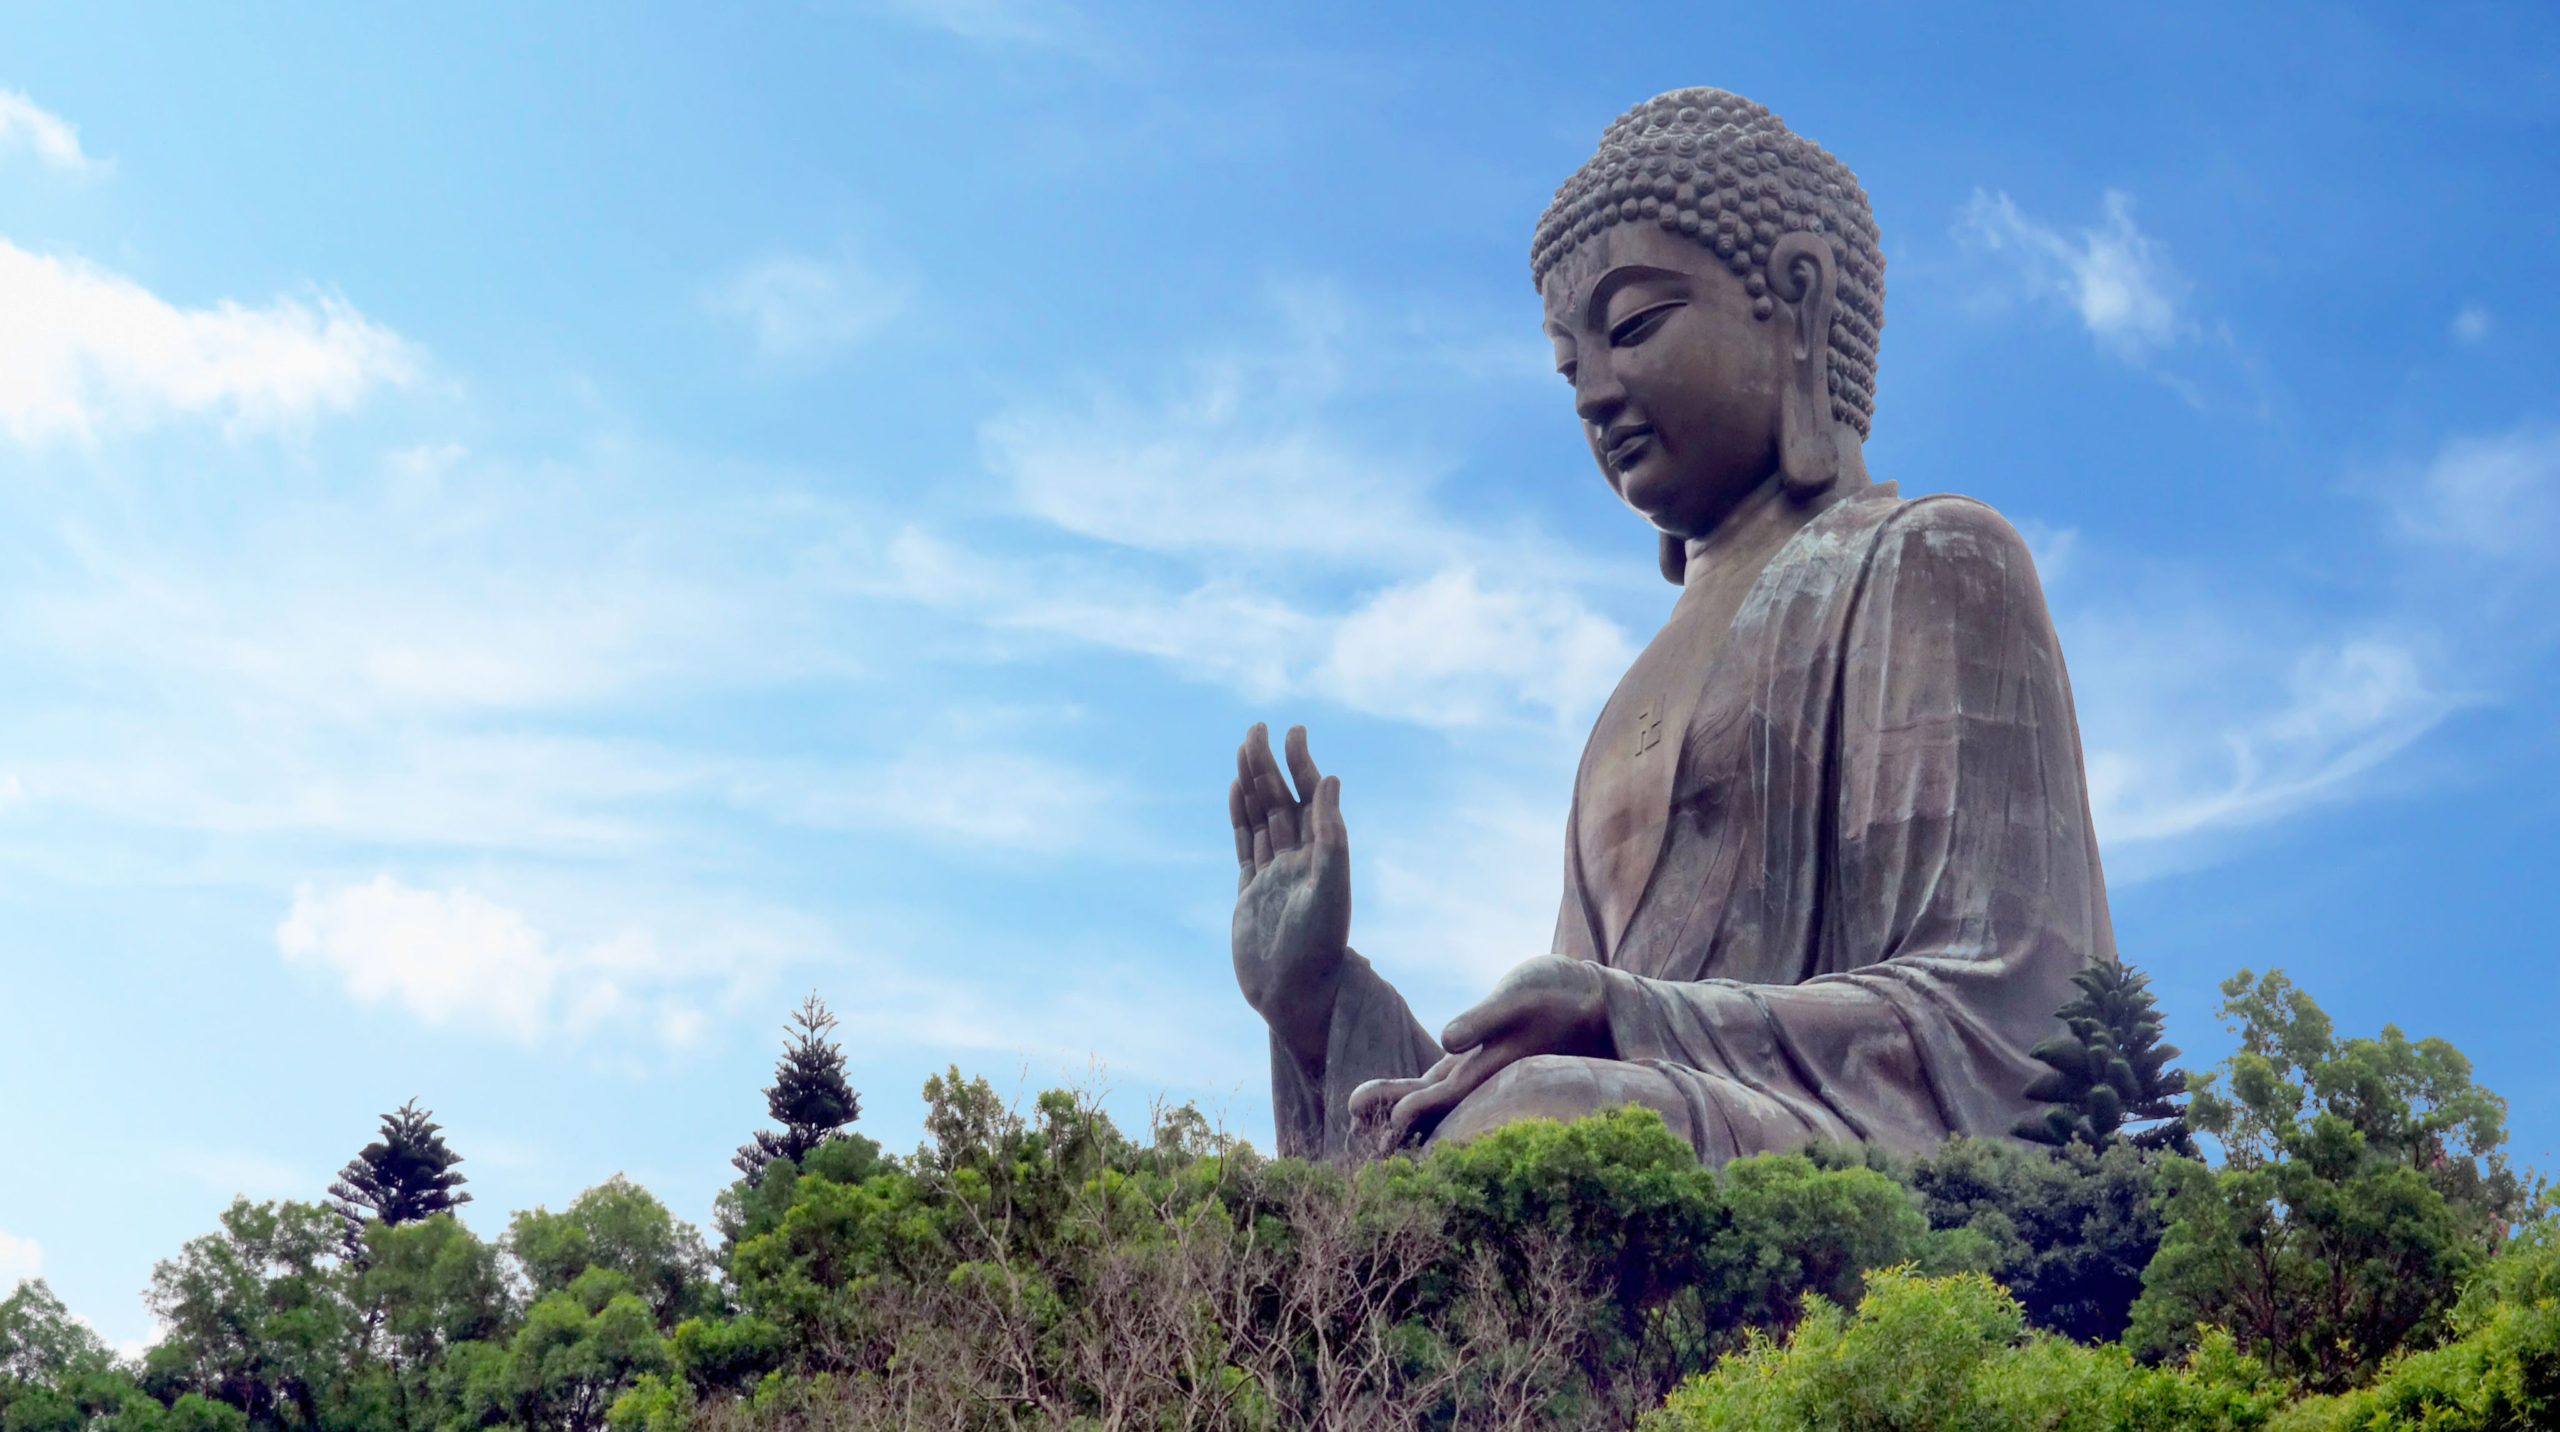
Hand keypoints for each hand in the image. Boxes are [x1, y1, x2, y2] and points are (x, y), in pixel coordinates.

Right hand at [1231, 723, 1349, 1069]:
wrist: (1293, 997)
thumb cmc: (1318, 947)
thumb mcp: (1329, 887)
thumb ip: (1330, 835)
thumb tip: (1331, 780)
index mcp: (1322, 856)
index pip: (1309, 798)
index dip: (1301, 764)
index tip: (1293, 730)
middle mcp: (1299, 861)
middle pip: (1281, 802)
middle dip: (1269, 765)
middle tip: (1257, 728)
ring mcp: (1273, 876)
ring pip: (1261, 819)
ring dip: (1253, 784)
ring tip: (1244, 748)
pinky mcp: (1251, 893)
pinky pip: (1245, 845)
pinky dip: (1239, 817)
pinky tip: (1234, 791)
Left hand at [1348, 955, 1611, 1146]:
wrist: (1590, 998)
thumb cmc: (1557, 994)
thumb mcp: (1518, 1001)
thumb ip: (1483, 1020)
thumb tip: (1447, 1039)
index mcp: (1488, 1072)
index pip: (1442, 1100)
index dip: (1412, 1114)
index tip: (1386, 1123)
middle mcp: (1480, 1080)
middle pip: (1428, 1106)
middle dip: (1390, 1117)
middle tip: (1351, 1123)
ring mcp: (1476, 1071)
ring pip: (1429, 1096)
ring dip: (1394, 1103)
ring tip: (1354, 1108)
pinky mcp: (1476, 1059)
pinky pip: (1437, 1082)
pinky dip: (1411, 1090)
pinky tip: (1386, 1097)